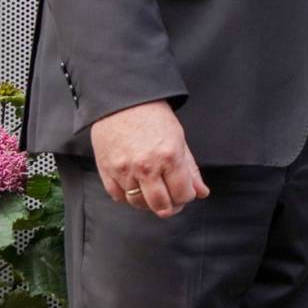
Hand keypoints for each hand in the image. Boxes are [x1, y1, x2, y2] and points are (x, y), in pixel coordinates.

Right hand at [89, 100, 208, 217]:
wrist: (123, 101)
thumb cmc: (153, 116)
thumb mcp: (179, 139)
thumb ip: (190, 170)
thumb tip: (202, 193)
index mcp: (169, 157)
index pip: (183, 194)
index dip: (187, 197)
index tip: (185, 192)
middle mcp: (146, 167)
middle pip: (161, 206)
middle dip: (170, 207)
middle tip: (172, 200)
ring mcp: (124, 171)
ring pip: (138, 204)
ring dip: (149, 203)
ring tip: (154, 192)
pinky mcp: (106, 171)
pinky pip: (118, 197)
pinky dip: (128, 196)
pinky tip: (136, 186)